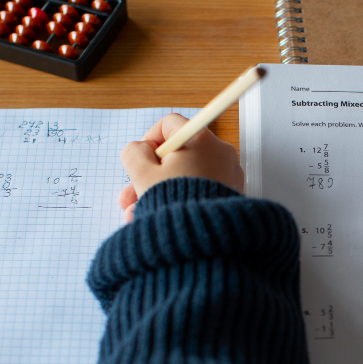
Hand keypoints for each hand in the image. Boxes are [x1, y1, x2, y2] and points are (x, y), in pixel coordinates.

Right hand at [118, 113, 244, 221]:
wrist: (205, 238)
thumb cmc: (175, 204)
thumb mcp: (143, 174)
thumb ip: (134, 153)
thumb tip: (139, 149)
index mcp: (199, 138)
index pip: (170, 125)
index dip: (149, 140)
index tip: (140, 159)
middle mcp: (219, 151)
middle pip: (177, 155)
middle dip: (150, 175)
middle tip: (132, 194)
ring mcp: (228, 173)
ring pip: (186, 175)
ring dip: (160, 191)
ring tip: (139, 213)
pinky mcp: (230, 194)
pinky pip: (200, 190)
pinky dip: (181, 199)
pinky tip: (161, 217)